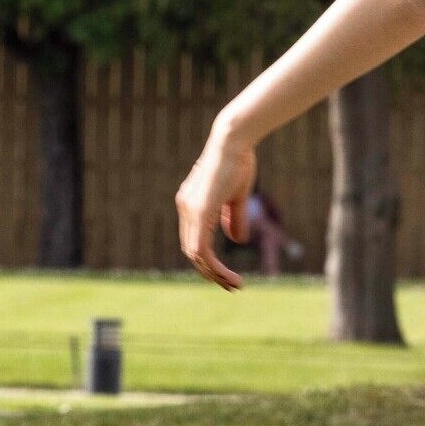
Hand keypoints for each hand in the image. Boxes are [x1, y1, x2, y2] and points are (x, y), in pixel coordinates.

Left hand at [175, 130, 255, 292]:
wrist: (233, 140)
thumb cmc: (238, 161)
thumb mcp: (236, 197)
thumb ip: (234, 219)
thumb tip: (236, 240)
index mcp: (192, 204)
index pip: (195, 241)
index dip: (209, 261)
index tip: (228, 274)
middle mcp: (186, 208)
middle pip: (193, 252)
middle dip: (211, 273)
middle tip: (231, 286)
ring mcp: (191, 210)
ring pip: (196, 254)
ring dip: (214, 273)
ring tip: (234, 284)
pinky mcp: (200, 211)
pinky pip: (201, 247)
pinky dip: (214, 265)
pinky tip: (228, 274)